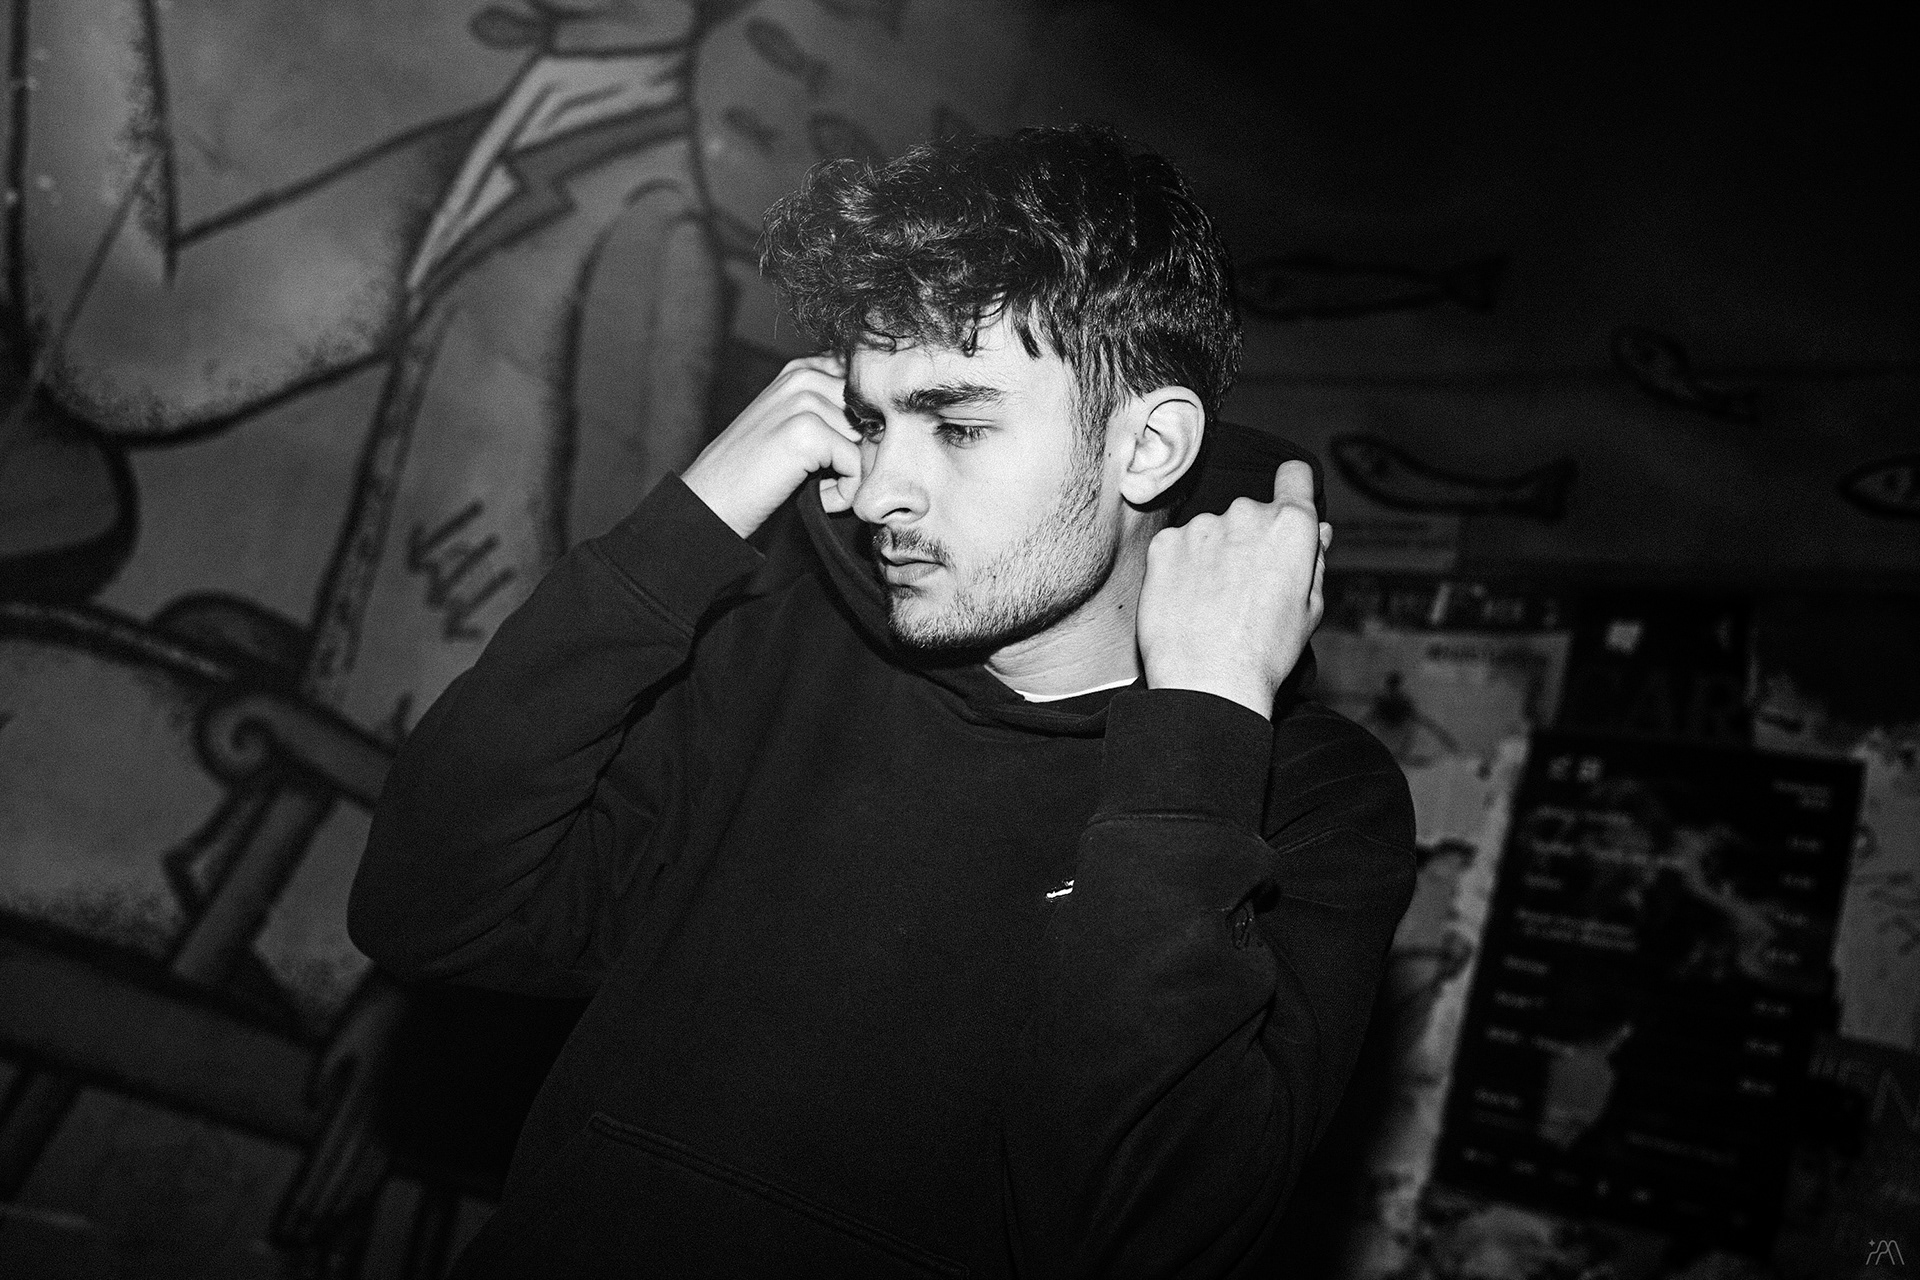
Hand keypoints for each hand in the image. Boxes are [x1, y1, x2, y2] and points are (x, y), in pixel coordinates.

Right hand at [681, 355, 862, 537]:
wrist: (711, 501)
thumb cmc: (755, 471)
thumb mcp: (792, 424)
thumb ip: (832, 409)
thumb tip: (889, 419)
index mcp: (803, 368)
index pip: (867, 385)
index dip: (867, 425)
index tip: (839, 452)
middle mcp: (803, 376)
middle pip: (872, 415)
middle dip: (860, 453)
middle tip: (826, 476)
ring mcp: (803, 401)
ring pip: (867, 441)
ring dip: (851, 475)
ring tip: (817, 485)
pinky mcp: (806, 431)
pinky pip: (855, 465)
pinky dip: (843, 493)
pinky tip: (817, 497)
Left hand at [1136, 460, 1329, 718]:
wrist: (1208, 681)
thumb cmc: (1267, 652)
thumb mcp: (1310, 608)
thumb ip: (1313, 560)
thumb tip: (1318, 531)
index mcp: (1291, 525)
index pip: (1295, 475)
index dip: (1293, 488)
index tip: (1285, 504)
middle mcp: (1246, 513)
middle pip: (1250, 512)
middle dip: (1249, 538)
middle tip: (1245, 585)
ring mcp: (1201, 526)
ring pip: (1211, 530)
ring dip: (1212, 553)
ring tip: (1212, 601)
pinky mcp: (1164, 543)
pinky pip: (1178, 544)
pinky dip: (1181, 565)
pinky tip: (1187, 600)